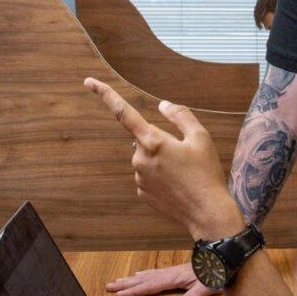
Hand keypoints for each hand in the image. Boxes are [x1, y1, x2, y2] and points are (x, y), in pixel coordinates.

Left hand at [84, 78, 244, 240]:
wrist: (207, 213)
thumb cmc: (206, 174)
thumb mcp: (201, 137)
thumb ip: (180, 115)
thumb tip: (162, 105)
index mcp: (153, 142)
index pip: (124, 112)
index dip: (105, 95)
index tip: (89, 82)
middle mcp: (139, 159)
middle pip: (144, 139)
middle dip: (160, 142)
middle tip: (185, 156)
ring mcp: (139, 178)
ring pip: (146, 158)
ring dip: (160, 160)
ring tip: (184, 173)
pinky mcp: (141, 193)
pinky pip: (147, 176)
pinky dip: (160, 177)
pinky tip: (177, 185)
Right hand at [106, 262, 216, 295]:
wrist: (222, 256)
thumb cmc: (216, 271)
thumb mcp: (209, 285)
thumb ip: (197, 294)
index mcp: (174, 278)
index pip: (150, 286)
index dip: (135, 291)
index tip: (120, 294)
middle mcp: (170, 273)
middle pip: (144, 279)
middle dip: (126, 284)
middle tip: (109, 286)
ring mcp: (172, 271)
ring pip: (147, 275)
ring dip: (132, 279)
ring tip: (117, 281)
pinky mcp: (175, 271)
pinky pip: (154, 273)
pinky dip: (143, 274)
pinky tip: (139, 274)